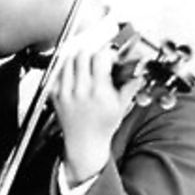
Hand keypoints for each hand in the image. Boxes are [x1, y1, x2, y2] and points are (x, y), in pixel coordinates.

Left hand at [49, 28, 142, 187]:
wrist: (84, 143)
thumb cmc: (102, 126)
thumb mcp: (121, 106)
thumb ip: (130, 86)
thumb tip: (139, 72)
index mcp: (98, 92)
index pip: (99, 58)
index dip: (107, 52)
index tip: (111, 55)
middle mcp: (80, 91)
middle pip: (82, 55)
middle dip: (92, 51)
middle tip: (98, 56)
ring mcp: (65, 93)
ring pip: (68, 61)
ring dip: (78, 57)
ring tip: (86, 61)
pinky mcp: (55, 96)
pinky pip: (57, 73)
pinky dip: (65, 68)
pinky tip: (73, 70)